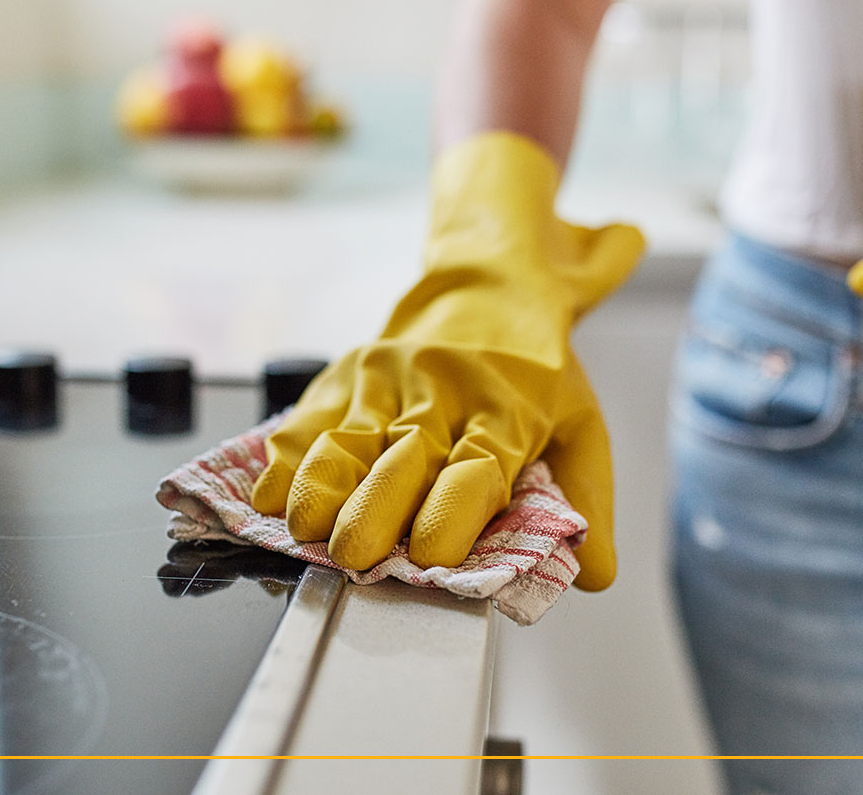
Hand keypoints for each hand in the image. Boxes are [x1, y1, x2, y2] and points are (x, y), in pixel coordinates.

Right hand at [250, 133, 644, 588]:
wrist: (488, 285)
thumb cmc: (534, 371)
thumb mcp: (580, 423)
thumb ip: (585, 498)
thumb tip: (594, 576)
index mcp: (505, 411)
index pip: (478, 466)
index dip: (453, 510)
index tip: (432, 553)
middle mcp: (443, 393)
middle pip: (403, 457)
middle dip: (374, 509)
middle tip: (354, 555)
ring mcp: (388, 381)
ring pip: (348, 438)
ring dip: (322, 485)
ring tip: (304, 530)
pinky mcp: (348, 375)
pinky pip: (309, 420)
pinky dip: (285, 460)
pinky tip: (268, 496)